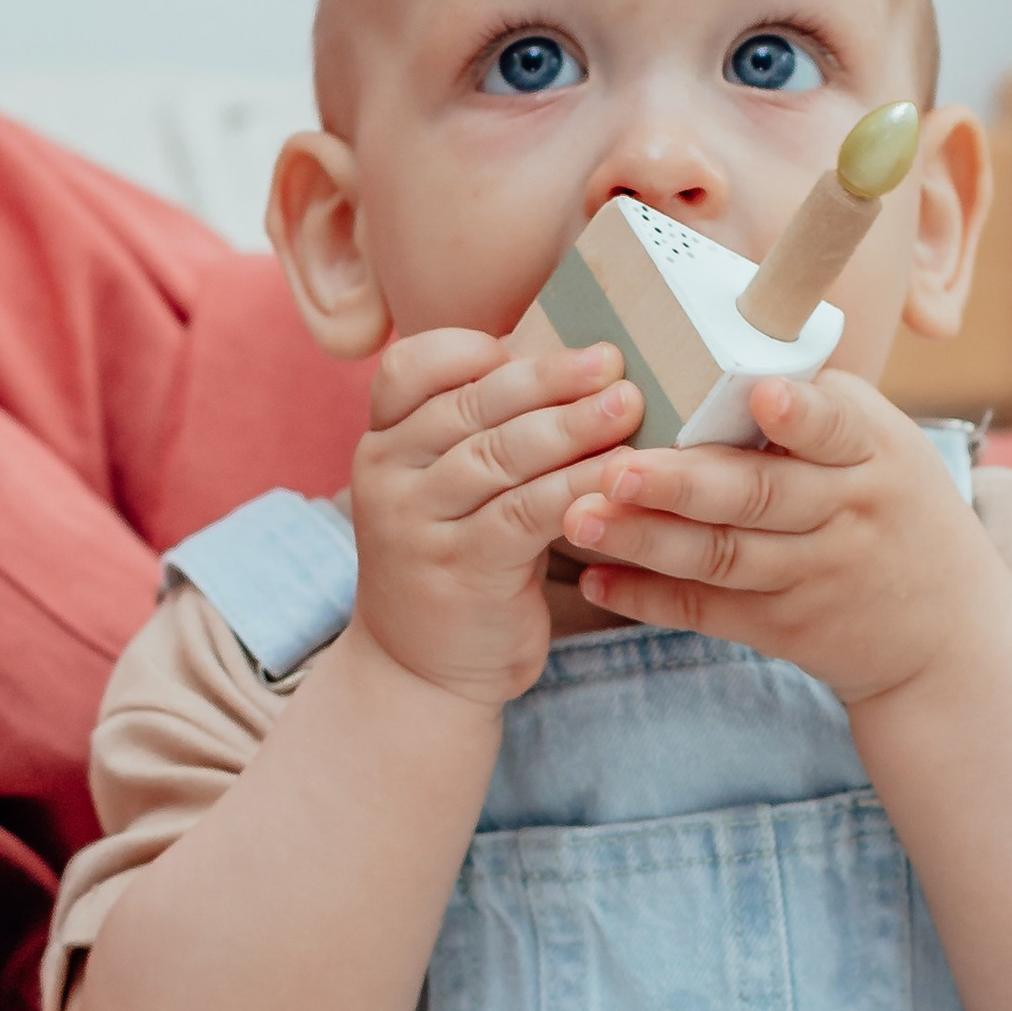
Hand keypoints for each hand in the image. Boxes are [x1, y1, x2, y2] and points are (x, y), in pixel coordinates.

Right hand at [349, 331, 641, 711]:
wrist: (419, 672)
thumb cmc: (458, 561)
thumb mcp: (450, 490)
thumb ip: (484, 432)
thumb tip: (574, 365)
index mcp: (383, 442)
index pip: (412, 368)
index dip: (473, 348)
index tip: (538, 338)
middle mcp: (388, 474)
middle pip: (469, 406)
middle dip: (547, 379)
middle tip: (611, 361)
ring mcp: (416, 524)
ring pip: (500, 455)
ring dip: (571, 427)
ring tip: (628, 405)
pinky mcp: (460, 568)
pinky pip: (527, 513)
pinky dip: (578, 487)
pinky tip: (620, 474)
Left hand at [560, 371, 1011, 707]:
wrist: (950, 635)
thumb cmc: (896, 511)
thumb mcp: (885, 448)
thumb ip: (817, 408)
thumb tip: (720, 334)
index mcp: (871, 449)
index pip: (835, 426)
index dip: (800, 415)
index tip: (763, 396)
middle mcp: (847, 511)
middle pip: (761, 495)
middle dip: (684, 483)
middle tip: (618, 467)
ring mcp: (816, 574)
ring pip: (722, 556)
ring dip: (646, 539)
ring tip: (579, 518)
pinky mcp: (787, 628)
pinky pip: (710, 611)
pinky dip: (650, 598)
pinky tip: (597, 578)